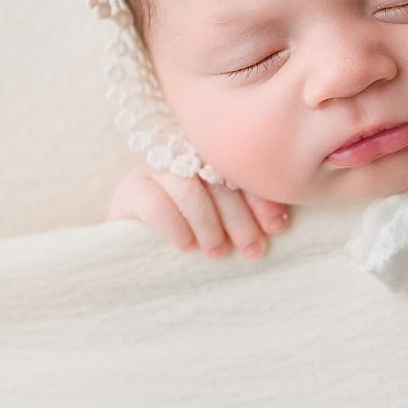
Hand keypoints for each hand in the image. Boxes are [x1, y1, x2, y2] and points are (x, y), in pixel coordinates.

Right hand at [106, 166, 291, 258]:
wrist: (141, 253)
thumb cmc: (198, 237)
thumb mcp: (227, 225)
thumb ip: (250, 214)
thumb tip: (278, 224)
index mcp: (214, 155)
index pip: (242, 167)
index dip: (262, 196)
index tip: (277, 227)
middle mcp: (186, 154)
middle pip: (217, 174)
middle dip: (240, 216)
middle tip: (252, 249)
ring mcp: (155, 169)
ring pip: (187, 185)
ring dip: (208, 222)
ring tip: (217, 251)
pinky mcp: (129, 190)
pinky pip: (154, 202)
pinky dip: (175, 226)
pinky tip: (186, 246)